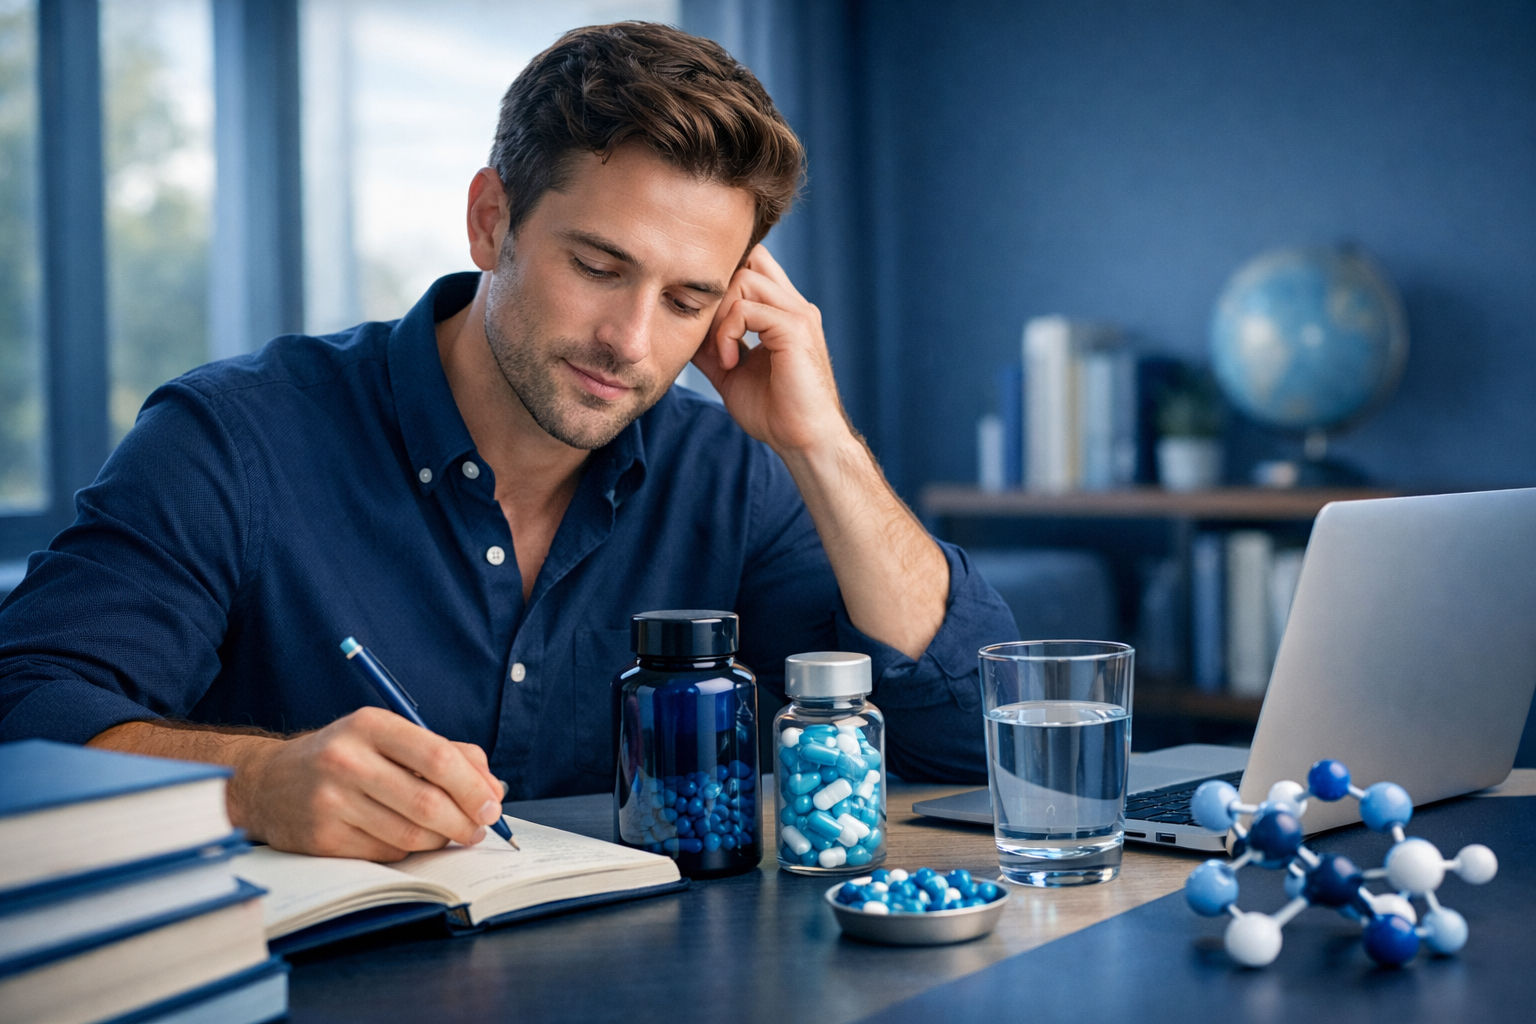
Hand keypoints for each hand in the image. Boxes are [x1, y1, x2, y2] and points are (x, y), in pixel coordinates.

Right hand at [231, 707, 505, 860]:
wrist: (268, 783)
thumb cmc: (345, 757)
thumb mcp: (388, 737)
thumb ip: (446, 753)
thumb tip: (493, 789)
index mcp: (370, 725)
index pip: (438, 757)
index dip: (473, 787)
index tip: (492, 806)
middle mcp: (346, 760)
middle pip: (427, 802)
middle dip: (465, 822)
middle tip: (479, 830)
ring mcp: (331, 802)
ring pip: (410, 835)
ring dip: (440, 840)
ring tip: (448, 834)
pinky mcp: (321, 838)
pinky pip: (386, 854)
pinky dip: (407, 851)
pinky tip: (406, 839)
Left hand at [691, 245, 852, 456]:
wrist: (804, 442)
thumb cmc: (775, 413)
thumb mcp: (731, 372)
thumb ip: (712, 346)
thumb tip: (682, 327)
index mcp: (783, 312)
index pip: (753, 265)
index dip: (723, 284)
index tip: (706, 325)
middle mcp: (794, 306)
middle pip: (747, 260)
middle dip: (717, 295)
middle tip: (709, 338)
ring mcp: (798, 314)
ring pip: (744, 279)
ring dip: (719, 316)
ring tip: (720, 355)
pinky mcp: (795, 329)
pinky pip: (746, 309)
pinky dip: (727, 334)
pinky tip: (729, 364)